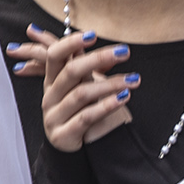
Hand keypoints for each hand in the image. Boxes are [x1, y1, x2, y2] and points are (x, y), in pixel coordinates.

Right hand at [6, 24, 140, 151]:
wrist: (73, 148)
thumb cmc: (79, 112)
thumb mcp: (78, 87)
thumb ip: (80, 63)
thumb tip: (87, 35)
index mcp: (52, 81)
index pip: (55, 55)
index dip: (71, 43)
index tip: (93, 35)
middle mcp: (50, 97)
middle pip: (70, 72)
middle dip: (98, 59)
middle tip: (124, 52)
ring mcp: (54, 117)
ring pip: (81, 94)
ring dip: (110, 84)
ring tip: (133, 80)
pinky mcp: (63, 135)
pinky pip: (86, 117)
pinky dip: (106, 106)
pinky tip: (124, 97)